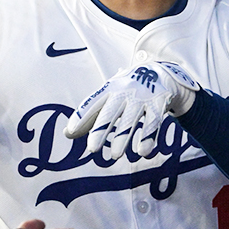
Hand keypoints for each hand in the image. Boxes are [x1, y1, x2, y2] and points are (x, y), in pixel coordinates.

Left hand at [64, 61, 200, 159]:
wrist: (160, 72)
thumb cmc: (127, 90)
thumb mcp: (109, 97)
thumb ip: (90, 115)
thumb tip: (67, 134)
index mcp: (110, 88)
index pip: (92, 102)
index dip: (82, 116)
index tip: (71, 131)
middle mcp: (125, 91)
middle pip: (110, 112)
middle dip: (101, 130)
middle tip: (92, 149)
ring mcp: (142, 97)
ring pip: (131, 119)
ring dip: (123, 137)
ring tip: (116, 156)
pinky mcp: (158, 104)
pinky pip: (153, 122)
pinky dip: (148, 138)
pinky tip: (142, 152)